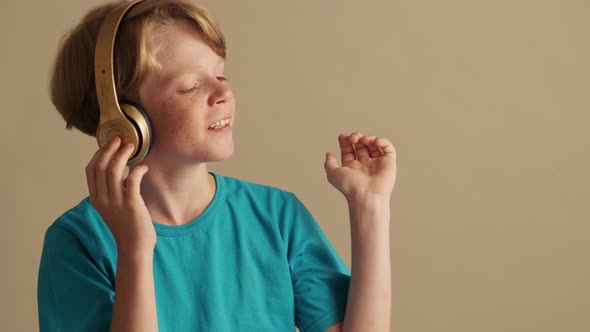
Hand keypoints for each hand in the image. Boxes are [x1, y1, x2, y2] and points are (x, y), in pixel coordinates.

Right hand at [85, 136, 155, 256]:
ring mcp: (115, 201)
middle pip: (100, 165)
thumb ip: (113, 192)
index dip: (99, 153)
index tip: (109, 144)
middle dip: (109, 149)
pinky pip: (132, 178)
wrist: (135, 247)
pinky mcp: (131, 203)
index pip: (91, 170)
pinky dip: (138, 169)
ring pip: (114, 169)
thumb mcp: (113, 208)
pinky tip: (145, 167)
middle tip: (121, 139)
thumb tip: (121, 173)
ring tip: (132, 147)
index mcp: (96, 199)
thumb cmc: (128, 227)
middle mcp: (102, 199)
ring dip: (123, 154)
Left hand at [324, 133, 396, 201]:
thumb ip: (329, 163)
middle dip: (356, 138)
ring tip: (363, 140)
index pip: (349, 150)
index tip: (342, 137)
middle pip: (361, 146)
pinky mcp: (389, 163)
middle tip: (353, 138)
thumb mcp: (333, 174)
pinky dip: (383, 141)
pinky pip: (388, 148)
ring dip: (368, 138)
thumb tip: (329, 154)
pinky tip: (375, 141)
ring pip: (374, 145)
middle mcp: (365, 165)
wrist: (366, 195)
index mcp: (352, 168)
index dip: (345, 141)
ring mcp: (377, 163)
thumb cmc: (350, 187)